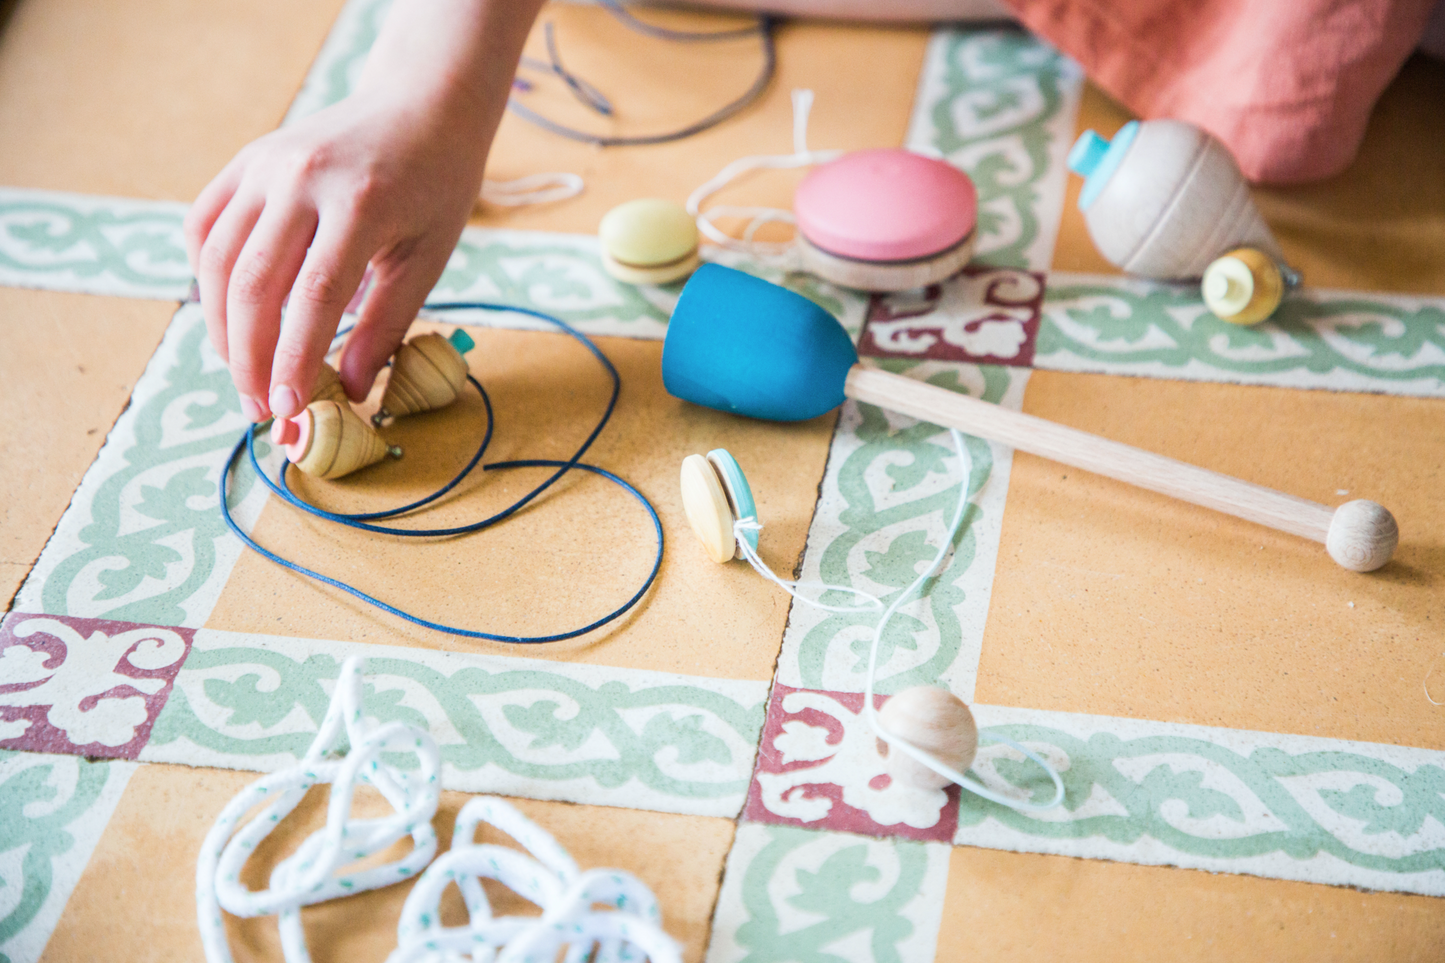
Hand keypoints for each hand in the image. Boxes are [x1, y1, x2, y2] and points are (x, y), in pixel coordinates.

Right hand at [184, 90, 485, 420]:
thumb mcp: (428, 257)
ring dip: (221, 328)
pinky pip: (206, 227)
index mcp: (360, 204)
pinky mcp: (247, 160)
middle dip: (249, 358)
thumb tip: (353, 393)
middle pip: (253, 284)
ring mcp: (265, 164)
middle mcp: (302, 179)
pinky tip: (228, 315)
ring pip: (217, 260)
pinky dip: (208, 277)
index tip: (289, 410)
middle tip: (260, 409)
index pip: (313, 297)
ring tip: (243, 374)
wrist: (422, 105)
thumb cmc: (435, 187)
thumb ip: (387, 325)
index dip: (294, 360)